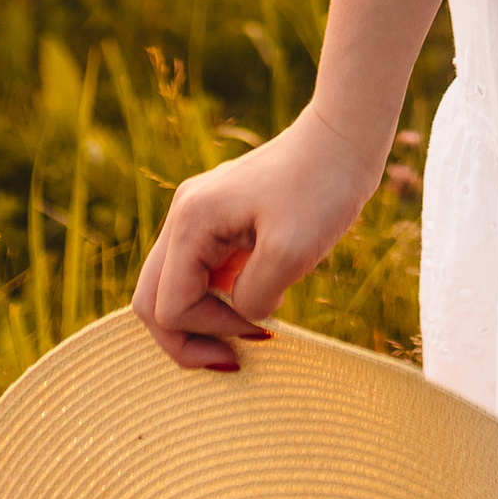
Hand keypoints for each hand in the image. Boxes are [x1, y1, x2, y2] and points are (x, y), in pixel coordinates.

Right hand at [131, 106, 382, 373]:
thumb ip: (252, 298)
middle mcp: (183, 216)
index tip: (262, 331)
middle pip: (152, 301)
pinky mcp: (220, 219)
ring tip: (253, 331)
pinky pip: (200, 272)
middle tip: (232, 360)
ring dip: (204, 319)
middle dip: (187, 339)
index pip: (169, 306)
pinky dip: (220, 298)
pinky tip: (262, 301)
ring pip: (173, 287)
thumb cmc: (322, 189)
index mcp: (191, 222)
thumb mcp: (290, 254)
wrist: (346, 138)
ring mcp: (198, 215)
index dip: (209, 331)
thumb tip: (240, 315)